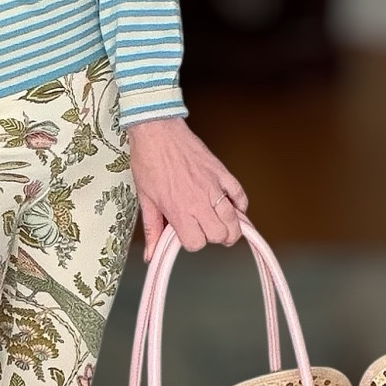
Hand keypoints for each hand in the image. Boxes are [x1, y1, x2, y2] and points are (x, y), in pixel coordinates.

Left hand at [126, 116, 247, 259]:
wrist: (157, 131)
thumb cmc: (148, 161)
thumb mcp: (145, 199)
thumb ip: (152, 230)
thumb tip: (151, 255)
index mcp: (178, 210)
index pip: (196, 243)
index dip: (191, 242)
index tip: (185, 234)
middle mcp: (198, 201)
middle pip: (219, 235)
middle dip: (213, 237)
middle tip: (205, 230)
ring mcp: (213, 186)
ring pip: (234, 220)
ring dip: (230, 227)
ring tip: (222, 226)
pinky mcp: (222, 173)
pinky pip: (240, 195)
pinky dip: (240, 205)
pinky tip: (232, 207)